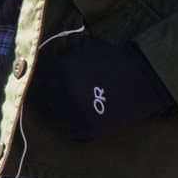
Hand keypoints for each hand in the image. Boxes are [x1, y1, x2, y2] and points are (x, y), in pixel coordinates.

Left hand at [30, 30, 174, 141]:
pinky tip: (79, 117)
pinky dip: (70, 125)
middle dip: (46, 96)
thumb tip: (44, 50)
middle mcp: (61, 94)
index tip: (44, 81)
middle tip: (55, 94)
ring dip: (56, 112)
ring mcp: (73, 115)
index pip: (33, 80)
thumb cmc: (114, 60)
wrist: (145, 81)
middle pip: (40, 100)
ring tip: (67, 107)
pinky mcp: (86, 131)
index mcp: (57, 71)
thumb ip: (62, 49)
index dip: (38, 80)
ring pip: (52, 117)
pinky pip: (68, 131)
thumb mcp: (87, 46)